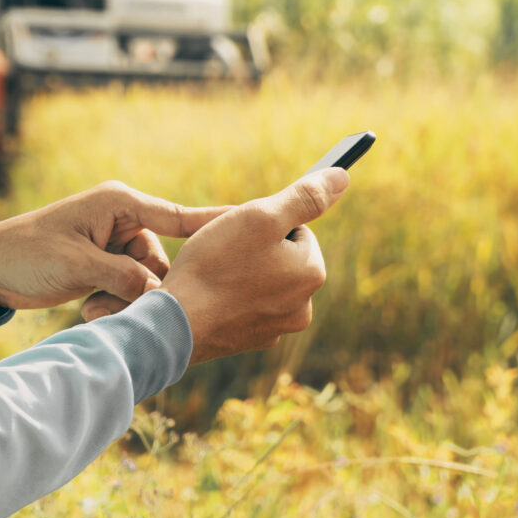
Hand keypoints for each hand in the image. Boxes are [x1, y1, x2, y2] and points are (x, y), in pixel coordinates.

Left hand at [0, 181, 229, 309]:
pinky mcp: (107, 266)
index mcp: (120, 203)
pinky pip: (131, 287)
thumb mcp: (76, 264)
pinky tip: (92, 307)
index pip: (179, 215)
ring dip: (130, 298)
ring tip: (95, 305)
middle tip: (129, 304)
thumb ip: (122, 277)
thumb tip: (161, 298)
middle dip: (152, 286)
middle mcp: (123, 220)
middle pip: (165, 258)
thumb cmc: (26, 253)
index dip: (215, 226)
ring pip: (149, 278)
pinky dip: (119, 302)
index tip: (251, 229)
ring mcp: (116, 244)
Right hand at [160, 167, 349, 364]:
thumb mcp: (262, 217)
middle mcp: (303, 307)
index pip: (297, 230)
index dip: (265, 224)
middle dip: (255, 249)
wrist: (175, 324)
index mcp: (312, 274)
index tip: (240, 233)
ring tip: (214, 274)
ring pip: (262, 282)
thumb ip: (305, 197)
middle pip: (281, 257)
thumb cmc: (216, 266)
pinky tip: (209, 295)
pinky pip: (244, 306)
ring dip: (242, 273)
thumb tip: (342, 177)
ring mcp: (276, 328)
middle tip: (224, 253)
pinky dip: (230, 297)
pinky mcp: (249, 341)